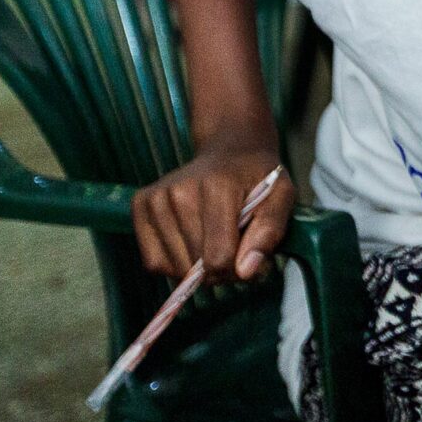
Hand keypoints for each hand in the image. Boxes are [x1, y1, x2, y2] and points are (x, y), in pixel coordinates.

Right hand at [131, 142, 294, 282]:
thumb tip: (246, 272)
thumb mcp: (281, 198)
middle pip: (195, 266)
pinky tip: (192, 243)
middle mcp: (179, 192)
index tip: (249, 257)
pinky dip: (174, 264)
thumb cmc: (258, 177)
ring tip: (215, 243)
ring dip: (197, 269)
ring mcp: (155, 198)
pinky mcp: (140, 205)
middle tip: (235, 249)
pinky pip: (153, 261)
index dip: (238, 270)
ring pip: (173, 267)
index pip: (218, 258)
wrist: (231, 149)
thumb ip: (269, 233)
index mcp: (217, 188)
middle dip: (220, 270)